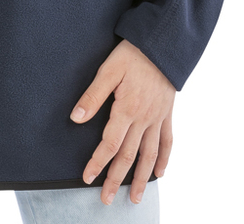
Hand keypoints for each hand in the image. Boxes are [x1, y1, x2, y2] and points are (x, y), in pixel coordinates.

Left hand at [70, 38, 174, 205]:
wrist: (162, 44)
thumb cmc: (133, 54)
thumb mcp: (108, 70)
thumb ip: (93, 96)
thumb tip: (76, 118)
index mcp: (127, 109)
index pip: (110, 144)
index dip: (98, 162)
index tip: (87, 178)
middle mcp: (143, 119)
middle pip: (129, 156)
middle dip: (116, 179)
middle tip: (107, 199)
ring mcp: (157, 118)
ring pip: (149, 155)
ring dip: (142, 179)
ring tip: (136, 198)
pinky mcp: (167, 114)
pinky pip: (168, 141)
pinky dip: (164, 159)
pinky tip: (159, 173)